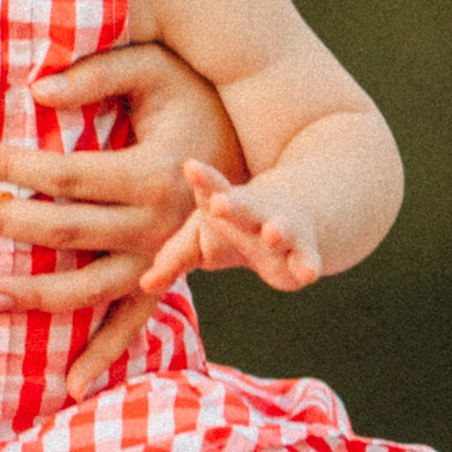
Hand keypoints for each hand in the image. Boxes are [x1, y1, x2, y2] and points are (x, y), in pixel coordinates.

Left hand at [0, 40, 244, 398]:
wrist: (263, 137)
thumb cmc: (194, 93)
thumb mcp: (153, 67)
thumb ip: (97, 74)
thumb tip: (36, 90)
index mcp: (152, 174)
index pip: (64, 175)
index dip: (11, 164)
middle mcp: (158, 227)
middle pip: (65, 232)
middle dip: (2, 220)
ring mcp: (164, 260)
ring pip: (90, 289)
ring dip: (37, 296)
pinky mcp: (169, 276)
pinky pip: (134, 321)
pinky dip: (105, 353)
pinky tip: (71, 385)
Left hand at [141, 159, 323, 297]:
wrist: (289, 216)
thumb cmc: (232, 226)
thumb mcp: (202, 237)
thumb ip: (174, 258)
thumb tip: (143, 285)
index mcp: (225, 202)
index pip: (210, 187)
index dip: (202, 178)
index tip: (190, 165)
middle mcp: (254, 211)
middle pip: (243, 205)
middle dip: (232, 205)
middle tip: (218, 203)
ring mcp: (281, 228)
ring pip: (279, 228)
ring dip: (276, 229)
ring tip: (272, 232)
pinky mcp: (302, 251)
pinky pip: (306, 258)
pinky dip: (307, 264)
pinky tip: (308, 274)